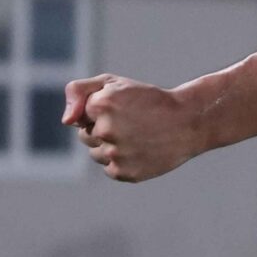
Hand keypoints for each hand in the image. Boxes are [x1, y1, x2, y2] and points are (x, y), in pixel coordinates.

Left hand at [63, 73, 206, 181]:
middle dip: (103, 129)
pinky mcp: (125, 173)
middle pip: (85, 136)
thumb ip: (79, 92)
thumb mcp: (114, 84)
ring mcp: (116, 154)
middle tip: (133, 124)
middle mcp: (106, 130)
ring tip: (139, 138)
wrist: (190, 122)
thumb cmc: (149, 101)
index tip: (125, 109)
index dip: (102, 111)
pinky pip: (110, 169)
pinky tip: (142, 152)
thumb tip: (66, 121)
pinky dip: (123, 162)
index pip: (81, 116)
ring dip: (112, 147)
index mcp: (101, 104)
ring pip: (96, 154)